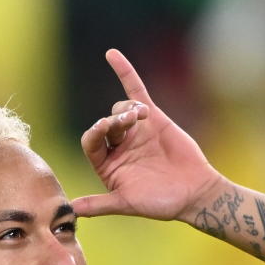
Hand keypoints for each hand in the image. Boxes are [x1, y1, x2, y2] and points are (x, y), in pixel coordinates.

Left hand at [72, 50, 221, 222]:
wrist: (193, 193)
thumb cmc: (160, 203)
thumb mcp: (126, 204)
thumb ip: (100, 204)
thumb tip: (71, 210)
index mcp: (107, 165)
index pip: (91, 142)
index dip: (95, 133)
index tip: (104, 130)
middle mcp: (118, 146)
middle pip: (104, 124)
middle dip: (113, 122)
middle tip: (128, 123)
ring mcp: (134, 131)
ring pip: (119, 109)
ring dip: (126, 110)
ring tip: (141, 118)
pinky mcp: (153, 118)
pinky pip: (136, 90)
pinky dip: (125, 71)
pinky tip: (111, 54)